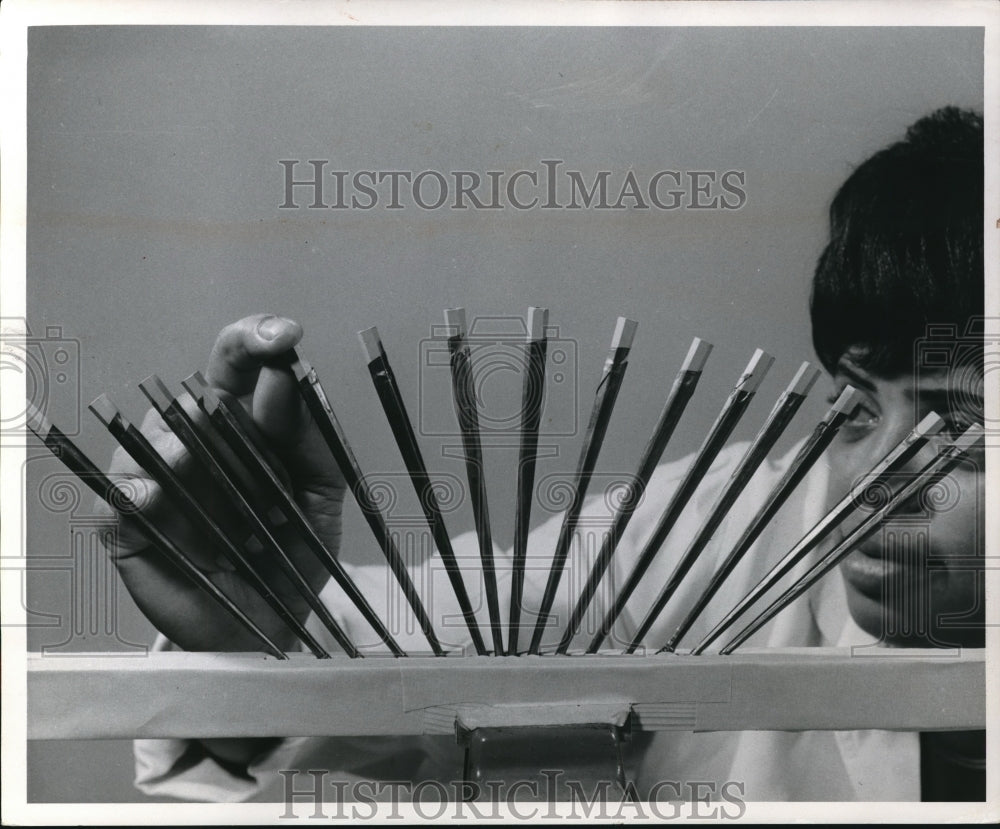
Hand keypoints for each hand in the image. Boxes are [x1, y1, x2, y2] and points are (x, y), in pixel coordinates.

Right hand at [102, 314, 346, 651]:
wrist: (274, 626)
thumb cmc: (296, 553)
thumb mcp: (321, 494)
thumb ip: (310, 438)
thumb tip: (284, 379)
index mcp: (246, 427)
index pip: (240, 366)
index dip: (254, 339)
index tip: (282, 336)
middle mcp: (198, 444)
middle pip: (191, 396)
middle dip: (217, 395)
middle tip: (239, 402)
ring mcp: (162, 483)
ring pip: (150, 440)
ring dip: (171, 440)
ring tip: (189, 454)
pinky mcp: (132, 528)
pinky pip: (116, 501)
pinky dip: (129, 494)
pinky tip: (150, 496)